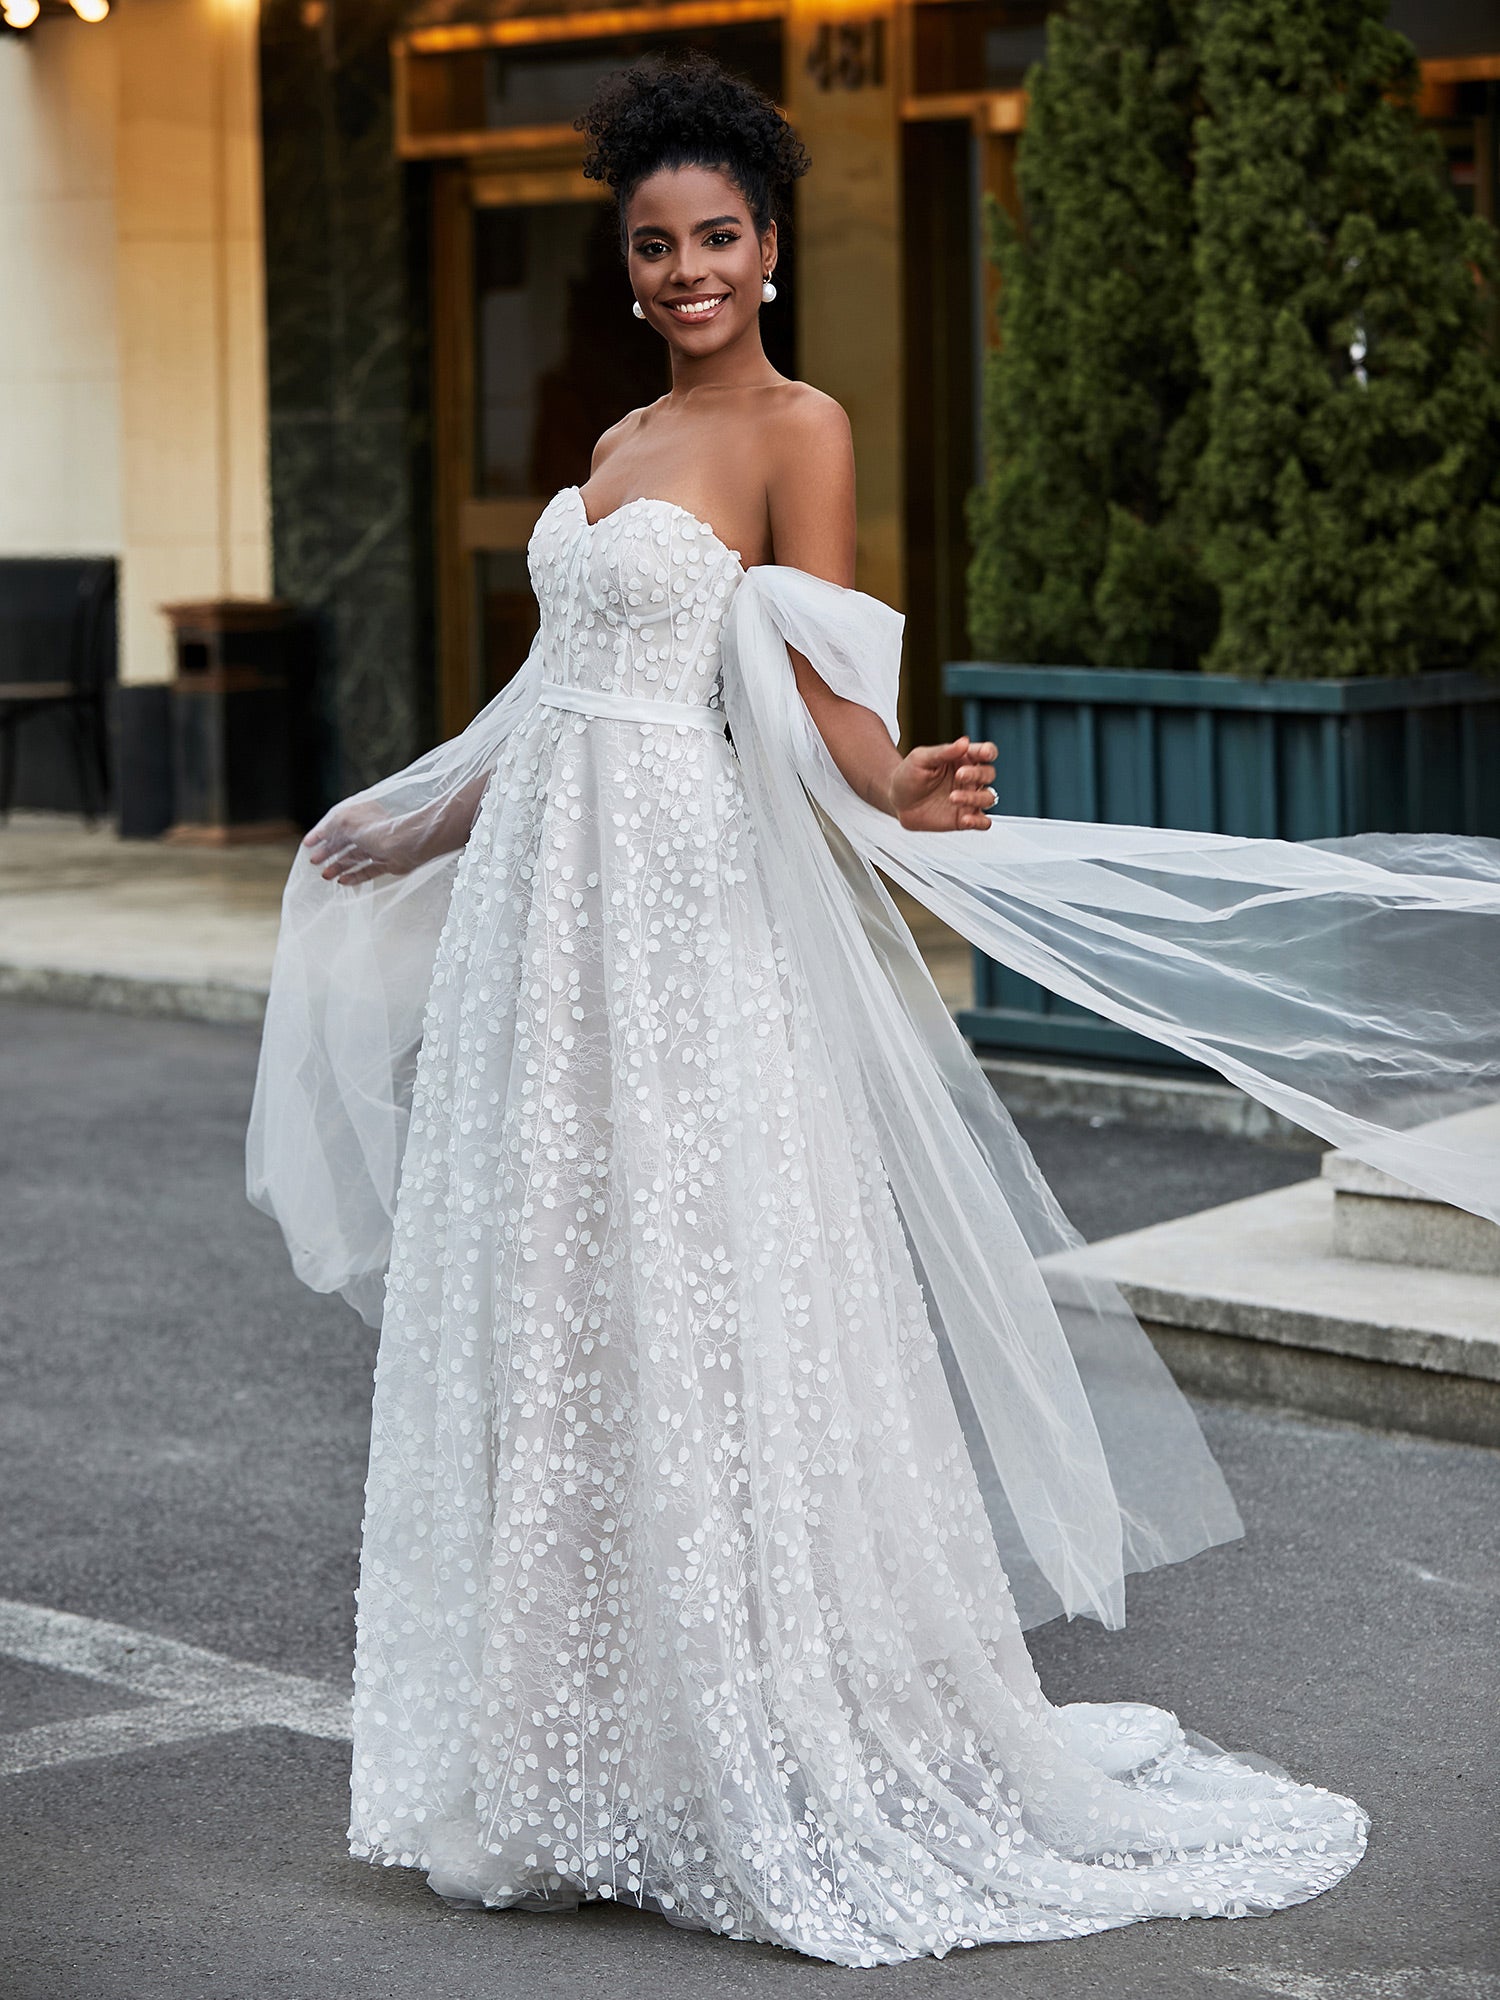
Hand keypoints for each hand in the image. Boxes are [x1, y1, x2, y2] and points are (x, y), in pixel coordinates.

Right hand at [302, 799, 416, 884]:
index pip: (337, 823)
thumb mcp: (344, 822)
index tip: (307, 844)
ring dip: (338, 866)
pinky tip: (342, 881)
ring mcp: (379, 847)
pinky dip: (355, 876)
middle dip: (328, 852)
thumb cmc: (376, 829)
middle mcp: (370, 829)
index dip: (321, 833)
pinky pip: (368, 870)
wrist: (406, 845)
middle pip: (345, 842)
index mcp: (361, 813)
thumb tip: (321, 835)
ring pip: (354, 858)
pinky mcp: (388, 863)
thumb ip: (330, 828)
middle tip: (313, 861)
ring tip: (325, 875)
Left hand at [888, 736, 997, 831]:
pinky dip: (979, 821)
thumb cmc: (908, 775)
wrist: (896, 800)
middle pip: (989, 774)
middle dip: (977, 774)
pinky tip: (965, 819)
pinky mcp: (963, 818)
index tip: (983, 754)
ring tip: (953, 797)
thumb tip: (964, 742)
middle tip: (959, 775)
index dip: (988, 752)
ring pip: (988, 798)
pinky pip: (982, 822)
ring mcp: (968, 799)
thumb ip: (944, 751)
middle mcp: (970, 779)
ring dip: (975, 798)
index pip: (986, 752)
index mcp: (963, 759)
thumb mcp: (921, 758)